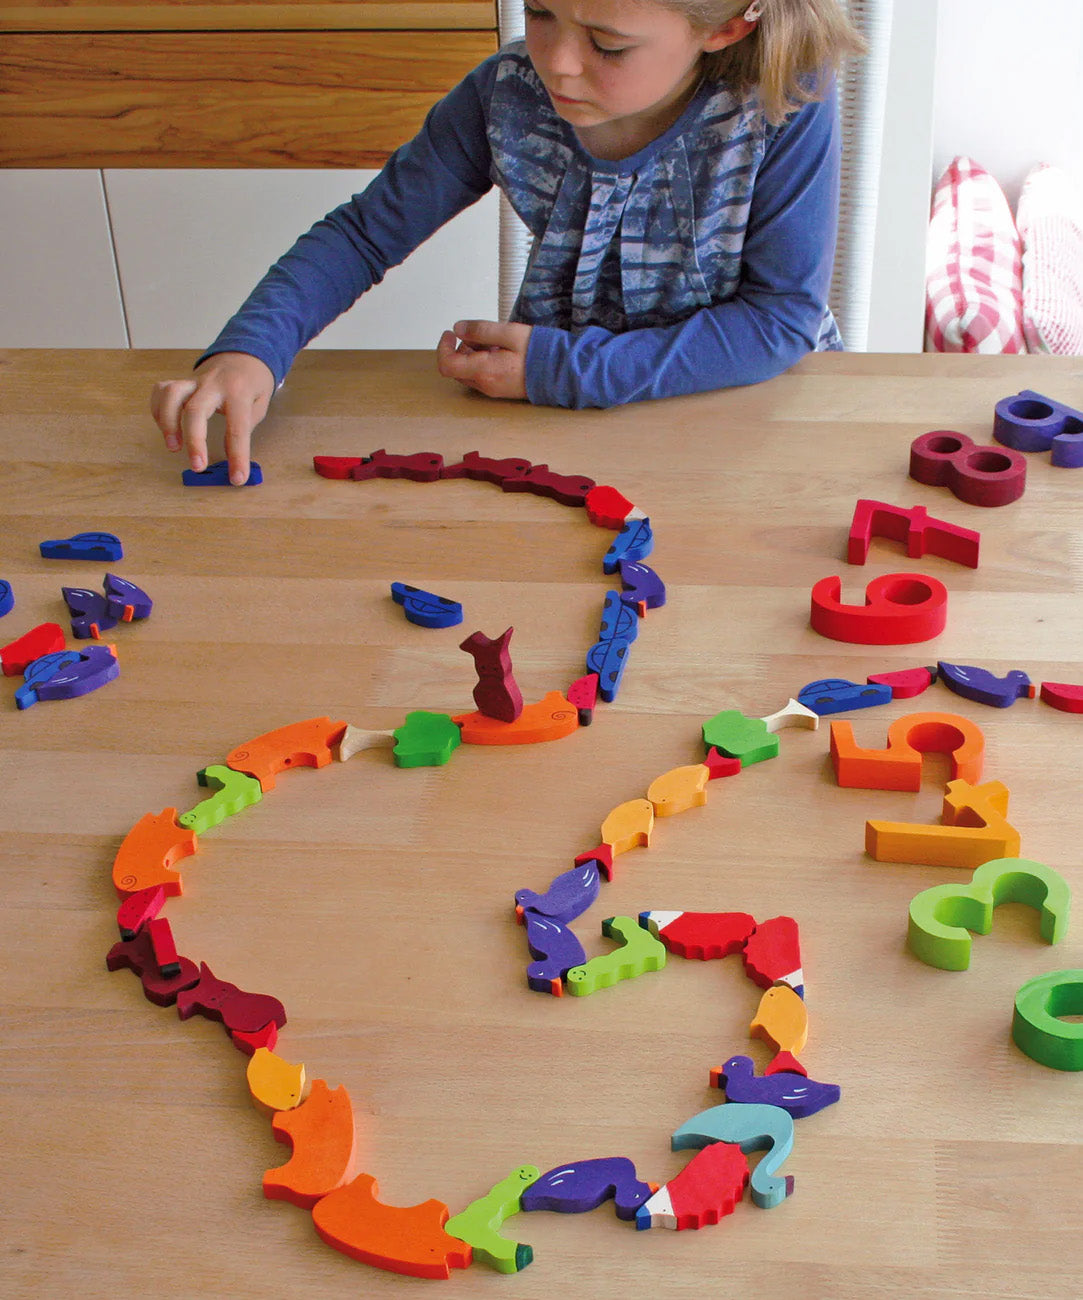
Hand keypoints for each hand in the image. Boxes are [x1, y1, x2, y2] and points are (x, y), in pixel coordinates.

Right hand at [150, 352, 274, 484]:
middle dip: (194, 441)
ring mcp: (194, 381)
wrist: (244, 354)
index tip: (237, 478)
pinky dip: (158, 410)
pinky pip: (162, 391)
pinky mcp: (182, 381)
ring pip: (171, 395)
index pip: (237, 427)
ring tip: (173, 447)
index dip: (237, 456)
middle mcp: (214, 384)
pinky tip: (164, 428)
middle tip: (197, 466)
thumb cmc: (253, 384)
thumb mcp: (260, 405)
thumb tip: (230, 458)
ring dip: (167, 422)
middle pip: (196, 409)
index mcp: (239, 392)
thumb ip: (244, 427)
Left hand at [436, 320, 530, 400]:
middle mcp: (485, 384)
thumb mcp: (509, 333)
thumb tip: (458, 329)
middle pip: (457, 368)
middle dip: (461, 349)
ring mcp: (493, 390)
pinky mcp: (500, 390)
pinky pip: (482, 376)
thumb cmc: (539, 352)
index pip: (447, 365)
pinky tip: (501, 352)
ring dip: (473, 355)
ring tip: (495, 342)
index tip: (450, 333)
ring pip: (469, 372)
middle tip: (479, 335)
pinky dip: (483, 362)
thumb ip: (481, 330)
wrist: (562, 374)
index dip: (443, 347)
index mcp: (484, 370)